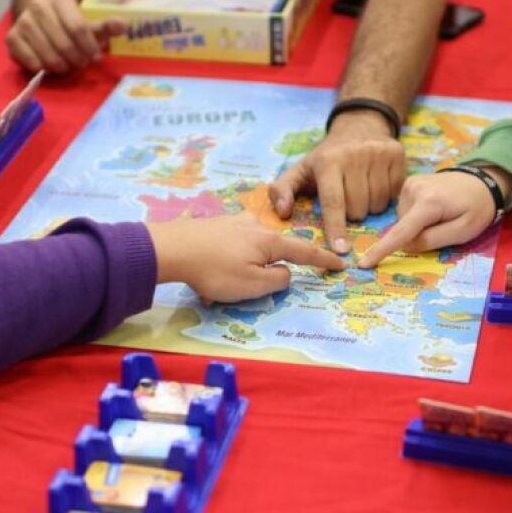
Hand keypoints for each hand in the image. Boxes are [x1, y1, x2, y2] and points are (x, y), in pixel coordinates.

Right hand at [7, 0, 125, 73]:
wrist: (41, 25)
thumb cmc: (70, 27)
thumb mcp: (90, 26)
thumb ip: (106, 27)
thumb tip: (122, 25)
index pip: (78, 28)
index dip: (90, 48)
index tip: (96, 58)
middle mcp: (38, 6)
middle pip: (64, 44)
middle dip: (76, 60)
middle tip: (80, 64)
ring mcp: (22, 21)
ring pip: (47, 55)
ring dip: (61, 67)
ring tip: (66, 65)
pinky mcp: (11, 38)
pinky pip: (30, 61)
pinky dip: (42, 69)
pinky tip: (49, 67)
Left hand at [147, 214, 344, 302]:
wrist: (170, 248)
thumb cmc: (215, 270)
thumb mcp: (253, 285)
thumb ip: (278, 281)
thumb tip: (285, 272)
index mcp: (270, 241)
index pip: (304, 251)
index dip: (323, 259)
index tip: (341, 263)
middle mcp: (256, 226)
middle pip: (272, 252)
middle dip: (264, 271)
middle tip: (240, 289)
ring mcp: (234, 223)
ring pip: (248, 252)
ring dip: (240, 270)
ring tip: (217, 287)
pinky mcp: (214, 225)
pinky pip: (229, 249)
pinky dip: (224, 264)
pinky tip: (206, 274)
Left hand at [269, 110, 405, 254]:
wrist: (358, 125)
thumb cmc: (325, 157)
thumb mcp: (300, 170)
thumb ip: (282, 190)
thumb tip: (282, 212)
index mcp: (328, 161)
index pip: (334, 202)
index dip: (336, 228)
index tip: (341, 250)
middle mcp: (355, 155)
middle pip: (357, 208)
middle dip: (351, 213)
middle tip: (347, 198)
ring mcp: (379, 153)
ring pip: (377, 204)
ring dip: (369, 206)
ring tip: (361, 190)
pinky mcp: (397, 154)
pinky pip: (394, 194)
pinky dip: (385, 196)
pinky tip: (377, 183)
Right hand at [357, 167, 511, 268]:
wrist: (481, 181)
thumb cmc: (477, 209)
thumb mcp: (463, 232)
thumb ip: (433, 241)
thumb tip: (406, 245)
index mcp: (429, 203)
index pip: (401, 232)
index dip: (382, 250)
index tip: (364, 263)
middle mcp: (413, 189)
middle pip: (404, 228)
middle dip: (418, 235)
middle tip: (444, 225)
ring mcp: (409, 184)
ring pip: (403, 220)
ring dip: (417, 225)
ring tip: (441, 214)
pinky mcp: (407, 183)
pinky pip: (405, 210)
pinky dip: (416, 215)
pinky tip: (432, 208)